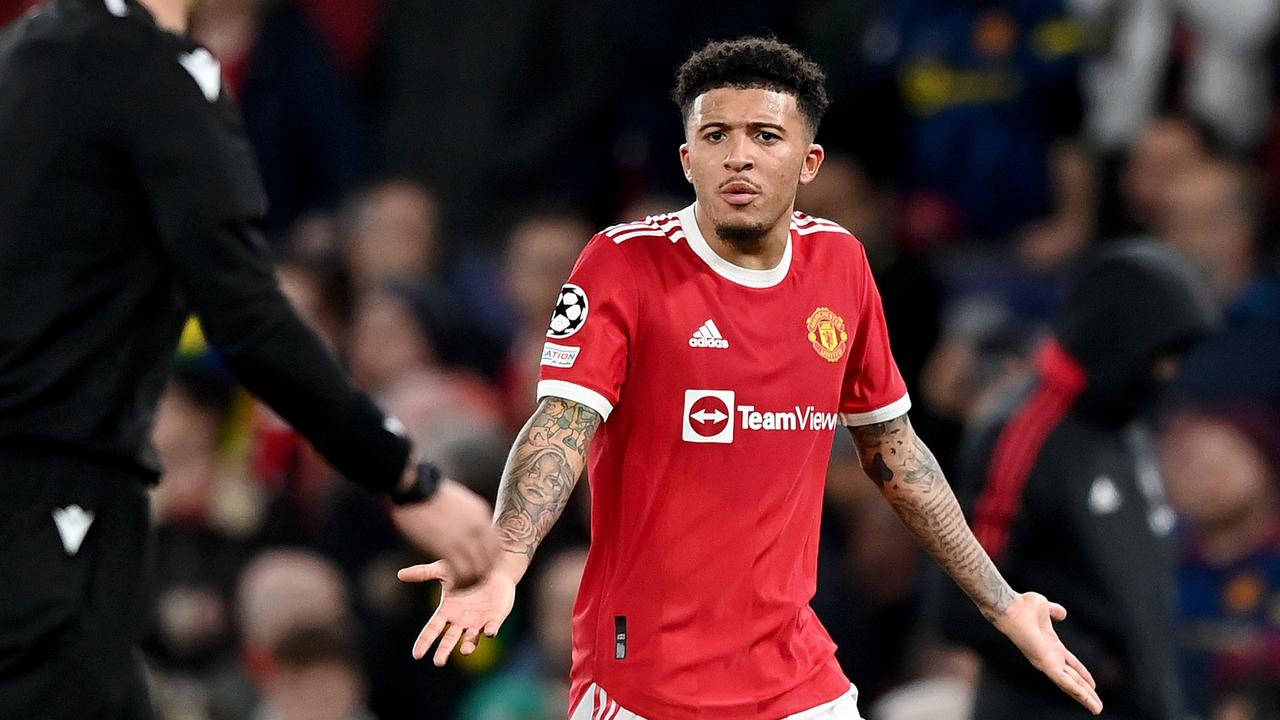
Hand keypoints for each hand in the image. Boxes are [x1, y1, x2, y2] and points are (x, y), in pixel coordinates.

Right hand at [391, 478, 498, 588]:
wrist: (415, 487)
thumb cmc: (430, 492)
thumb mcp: (459, 500)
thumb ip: (468, 515)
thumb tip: (467, 523)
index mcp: (481, 515)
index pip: (497, 544)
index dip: (491, 559)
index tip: (482, 567)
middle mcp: (477, 528)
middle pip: (490, 559)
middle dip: (483, 573)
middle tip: (473, 582)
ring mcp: (464, 538)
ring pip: (478, 569)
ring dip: (472, 581)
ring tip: (462, 587)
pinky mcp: (447, 548)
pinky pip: (461, 573)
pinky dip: (459, 583)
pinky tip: (452, 587)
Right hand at [397, 561, 516, 665]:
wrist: (492, 567)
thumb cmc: (466, 569)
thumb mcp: (443, 570)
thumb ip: (423, 573)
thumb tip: (399, 574)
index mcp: (447, 612)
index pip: (432, 629)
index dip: (425, 641)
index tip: (416, 655)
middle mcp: (461, 621)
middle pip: (450, 639)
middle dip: (444, 651)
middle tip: (438, 662)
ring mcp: (478, 622)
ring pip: (471, 638)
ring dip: (468, 645)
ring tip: (464, 650)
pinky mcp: (495, 618)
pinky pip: (492, 628)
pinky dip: (490, 631)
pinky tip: (488, 632)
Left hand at [992, 592, 1102, 714]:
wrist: (1011, 608)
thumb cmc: (1023, 606)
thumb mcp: (1045, 608)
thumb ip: (1055, 611)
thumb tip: (1062, 613)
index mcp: (1052, 646)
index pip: (1071, 665)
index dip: (1083, 674)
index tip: (1093, 684)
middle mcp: (1050, 657)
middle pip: (1072, 679)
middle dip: (1086, 692)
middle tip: (1098, 706)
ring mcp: (1047, 662)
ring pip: (1070, 685)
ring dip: (1085, 698)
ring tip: (1097, 709)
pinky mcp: (1044, 664)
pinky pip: (1064, 681)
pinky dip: (1076, 691)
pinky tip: (1087, 700)